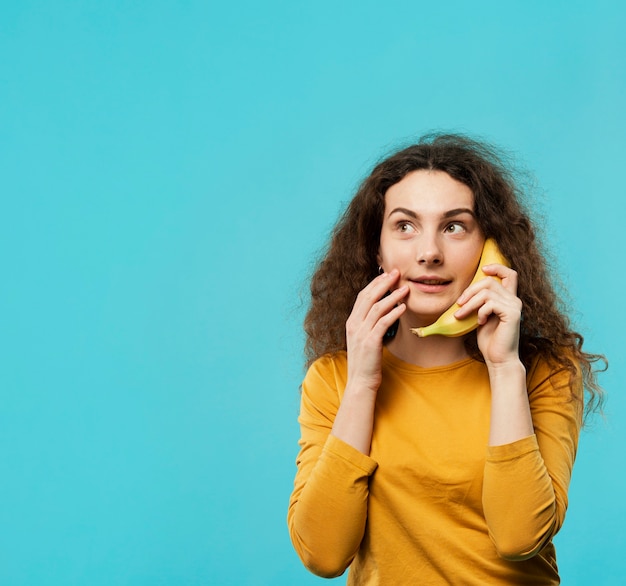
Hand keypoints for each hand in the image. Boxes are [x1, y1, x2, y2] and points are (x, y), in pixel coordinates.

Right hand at [345, 269, 407, 392]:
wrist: (360, 382)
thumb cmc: (365, 361)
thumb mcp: (363, 339)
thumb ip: (368, 325)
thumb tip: (381, 311)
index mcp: (351, 322)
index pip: (362, 296)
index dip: (375, 284)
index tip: (386, 275)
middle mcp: (354, 325)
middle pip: (368, 297)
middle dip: (383, 283)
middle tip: (396, 273)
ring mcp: (361, 333)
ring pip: (376, 308)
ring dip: (392, 296)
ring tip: (404, 289)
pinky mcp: (370, 342)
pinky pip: (383, 323)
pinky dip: (393, 313)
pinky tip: (403, 307)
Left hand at [454, 264, 521, 366]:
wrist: (498, 359)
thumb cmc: (489, 339)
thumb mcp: (480, 316)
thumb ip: (479, 302)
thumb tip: (463, 292)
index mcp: (508, 298)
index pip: (509, 273)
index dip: (496, 267)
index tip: (482, 270)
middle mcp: (514, 299)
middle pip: (490, 280)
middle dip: (470, 290)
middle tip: (459, 304)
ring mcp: (514, 306)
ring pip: (486, 292)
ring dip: (469, 303)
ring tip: (461, 315)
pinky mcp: (512, 314)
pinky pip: (490, 304)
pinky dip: (480, 312)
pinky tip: (480, 322)